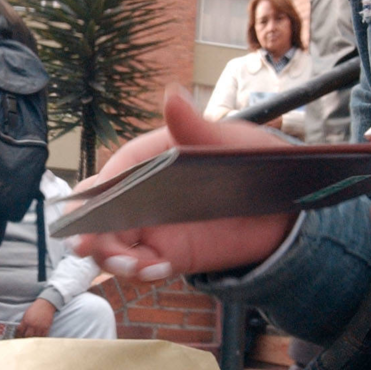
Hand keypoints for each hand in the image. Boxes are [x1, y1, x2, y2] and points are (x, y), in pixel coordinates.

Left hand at [17, 298, 57, 337]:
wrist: (46, 304)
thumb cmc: (35, 308)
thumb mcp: (26, 314)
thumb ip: (23, 322)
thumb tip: (20, 330)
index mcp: (26, 321)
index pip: (19, 331)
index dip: (17, 335)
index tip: (17, 337)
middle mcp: (32, 325)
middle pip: (27, 336)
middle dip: (24, 339)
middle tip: (23, 341)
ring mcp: (40, 327)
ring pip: (34, 338)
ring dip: (32, 340)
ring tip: (30, 341)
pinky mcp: (46, 328)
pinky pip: (42, 337)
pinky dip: (40, 339)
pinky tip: (37, 339)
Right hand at [72, 85, 297, 281]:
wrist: (286, 206)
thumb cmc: (253, 161)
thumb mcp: (230, 142)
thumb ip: (196, 127)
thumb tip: (171, 97)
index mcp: (151, 158)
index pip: (114, 172)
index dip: (97, 190)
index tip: (87, 206)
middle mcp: (144, 194)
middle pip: (100, 211)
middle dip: (87, 228)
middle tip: (85, 244)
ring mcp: (154, 227)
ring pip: (113, 244)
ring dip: (112, 257)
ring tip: (133, 265)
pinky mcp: (170, 255)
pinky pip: (143, 267)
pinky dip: (141, 273)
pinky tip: (155, 270)